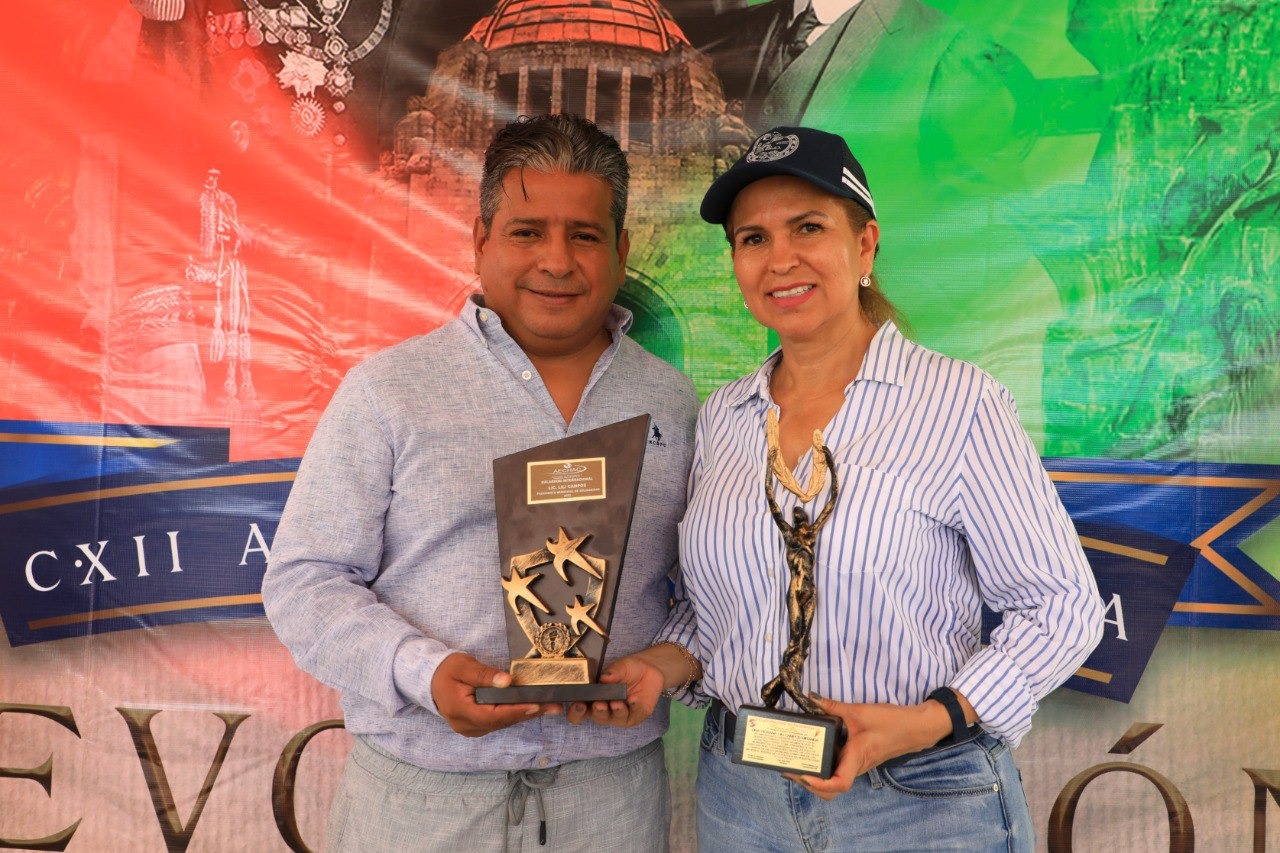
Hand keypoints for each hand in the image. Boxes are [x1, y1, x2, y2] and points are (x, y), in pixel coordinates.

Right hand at [431, 652, 558, 736]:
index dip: (516, 711)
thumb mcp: (463, 666)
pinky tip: (531, 708)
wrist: (429, 679)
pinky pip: (497, 722)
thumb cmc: (446, 670)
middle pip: (501, 722)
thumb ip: (484, 675)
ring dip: (524, 715)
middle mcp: (465, 725)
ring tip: (549, 707)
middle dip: (528, 713)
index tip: (537, 705)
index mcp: (460, 711)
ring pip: (501, 724)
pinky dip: (514, 715)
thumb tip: (507, 681)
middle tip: (554, 707)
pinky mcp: (475, 726)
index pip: (493, 715)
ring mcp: (470, 728)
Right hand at [565, 650, 675, 727]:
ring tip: (617, 703)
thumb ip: (612, 672)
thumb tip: (604, 678)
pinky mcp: (636, 716)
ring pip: (614, 719)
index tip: (578, 704)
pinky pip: (633, 716)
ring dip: (615, 712)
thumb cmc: (628, 669)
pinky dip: (633, 708)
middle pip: (596, 717)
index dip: (576, 711)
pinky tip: (633, 700)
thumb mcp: (619, 666)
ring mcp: (620, 715)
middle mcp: (605, 709)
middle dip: (597, 712)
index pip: (579, 711)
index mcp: (593, 698)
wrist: (649, 668)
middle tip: (599, 704)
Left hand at [783, 697, 952, 799]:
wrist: (915, 728)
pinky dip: (823, 767)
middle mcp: (855, 767)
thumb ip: (834, 706)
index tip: (803, 774)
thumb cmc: (891, 723)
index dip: (819, 784)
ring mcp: (856, 766)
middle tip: (789, 768)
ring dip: (814, 778)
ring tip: (795, 762)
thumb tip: (812, 698)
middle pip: (830, 790)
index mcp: (856, 758)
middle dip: (808, 784)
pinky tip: (813, 752)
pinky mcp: (857, 760)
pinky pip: (838, 770)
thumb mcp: (860, 711)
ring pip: (833, 782)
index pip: (838, 784)